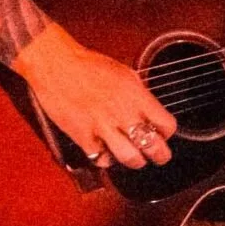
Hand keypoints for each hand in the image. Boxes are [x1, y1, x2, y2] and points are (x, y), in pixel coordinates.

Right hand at [10, 22, 175, 168]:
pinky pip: (100, 158)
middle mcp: (123, 112)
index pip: (166, 124)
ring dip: (135, 161)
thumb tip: (150, 111)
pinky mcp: (82, 135)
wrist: (57, 64)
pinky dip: (105, 159)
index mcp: (137, 96)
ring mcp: (102, 126)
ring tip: (134, 158)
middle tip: (159, 156)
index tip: (163, 133)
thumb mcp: (126, 74)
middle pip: (153, 146)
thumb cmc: (89, 66)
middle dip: (160, 155)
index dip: (167, 132)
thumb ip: (139, 95)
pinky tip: (106, 152)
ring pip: (130, 157)